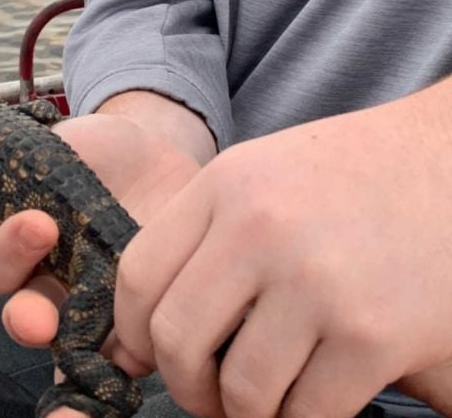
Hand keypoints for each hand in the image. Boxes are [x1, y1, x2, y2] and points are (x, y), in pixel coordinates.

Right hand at [0, 99, 206, 417]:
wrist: (165, 146)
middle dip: (25, 317)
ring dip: (63, 356)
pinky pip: (123, 363)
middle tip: (41, 308)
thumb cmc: (98, 151)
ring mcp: (98, 308)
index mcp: (26, 248)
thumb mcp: (49, 149)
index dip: (8, 253)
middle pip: (25, 318)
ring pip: (66, 350)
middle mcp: (55, 285)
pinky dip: (113, 373)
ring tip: (68, 339)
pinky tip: (125, 359)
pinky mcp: (143, 322)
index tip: (36, 223)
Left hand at [113, 82, 451, 417]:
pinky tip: (316, 398)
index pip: (138, 275)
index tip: (147, 357)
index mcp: (227, 184)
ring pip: (242, 391)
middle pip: (176, 339)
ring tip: (268, 400)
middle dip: (186, 386)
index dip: (132, 333)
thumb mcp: (263, 173)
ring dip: (248, 414)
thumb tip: (138, 337)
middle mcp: (260, 228)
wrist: (451, 159)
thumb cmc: (351, 176)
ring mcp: (317, 281)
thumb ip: (204, 237)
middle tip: (211, 395)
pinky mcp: (373, 334)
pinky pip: (309, 414)